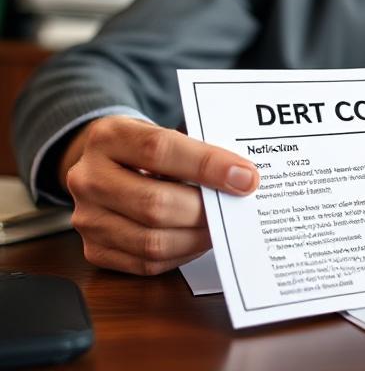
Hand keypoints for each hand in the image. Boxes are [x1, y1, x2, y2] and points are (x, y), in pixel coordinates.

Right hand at [61, 116, 259, 274]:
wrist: (102, 167)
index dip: (207, 165)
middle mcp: (88, 178)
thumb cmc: (143, 150)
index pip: (160, 149)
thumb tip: (242, 178)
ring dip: (197, 236)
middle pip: (155, 203)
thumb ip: (196, 152)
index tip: (246, 177)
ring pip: (152, 240)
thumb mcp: (162, 133)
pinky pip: (147, 262)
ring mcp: (87, 218)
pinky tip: (197, 237)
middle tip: (235, 207)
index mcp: (108, 137)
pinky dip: (182, 253)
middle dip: (205, 209)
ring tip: (220, 225)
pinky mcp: (95, 250)